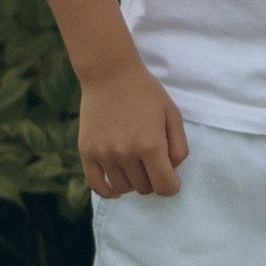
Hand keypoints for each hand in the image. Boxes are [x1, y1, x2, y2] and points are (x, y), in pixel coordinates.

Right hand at [77, 66, 187, 198]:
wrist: (110, 74)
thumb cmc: (146, 93)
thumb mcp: (172, 114)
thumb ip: (178, 146)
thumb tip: (172, 172)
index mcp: (151, 144)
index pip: (164, 186)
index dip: (172, 187)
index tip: (172, 181)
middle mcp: (126, 153)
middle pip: (144, 188)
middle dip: (153, 180)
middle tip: (153, 163)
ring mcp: (104, 154)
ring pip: (123, 188)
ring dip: (134, 182)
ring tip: (137, 166)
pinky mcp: (87, 152)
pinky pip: (96, 185)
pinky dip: (108, 191)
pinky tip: (117, 188)